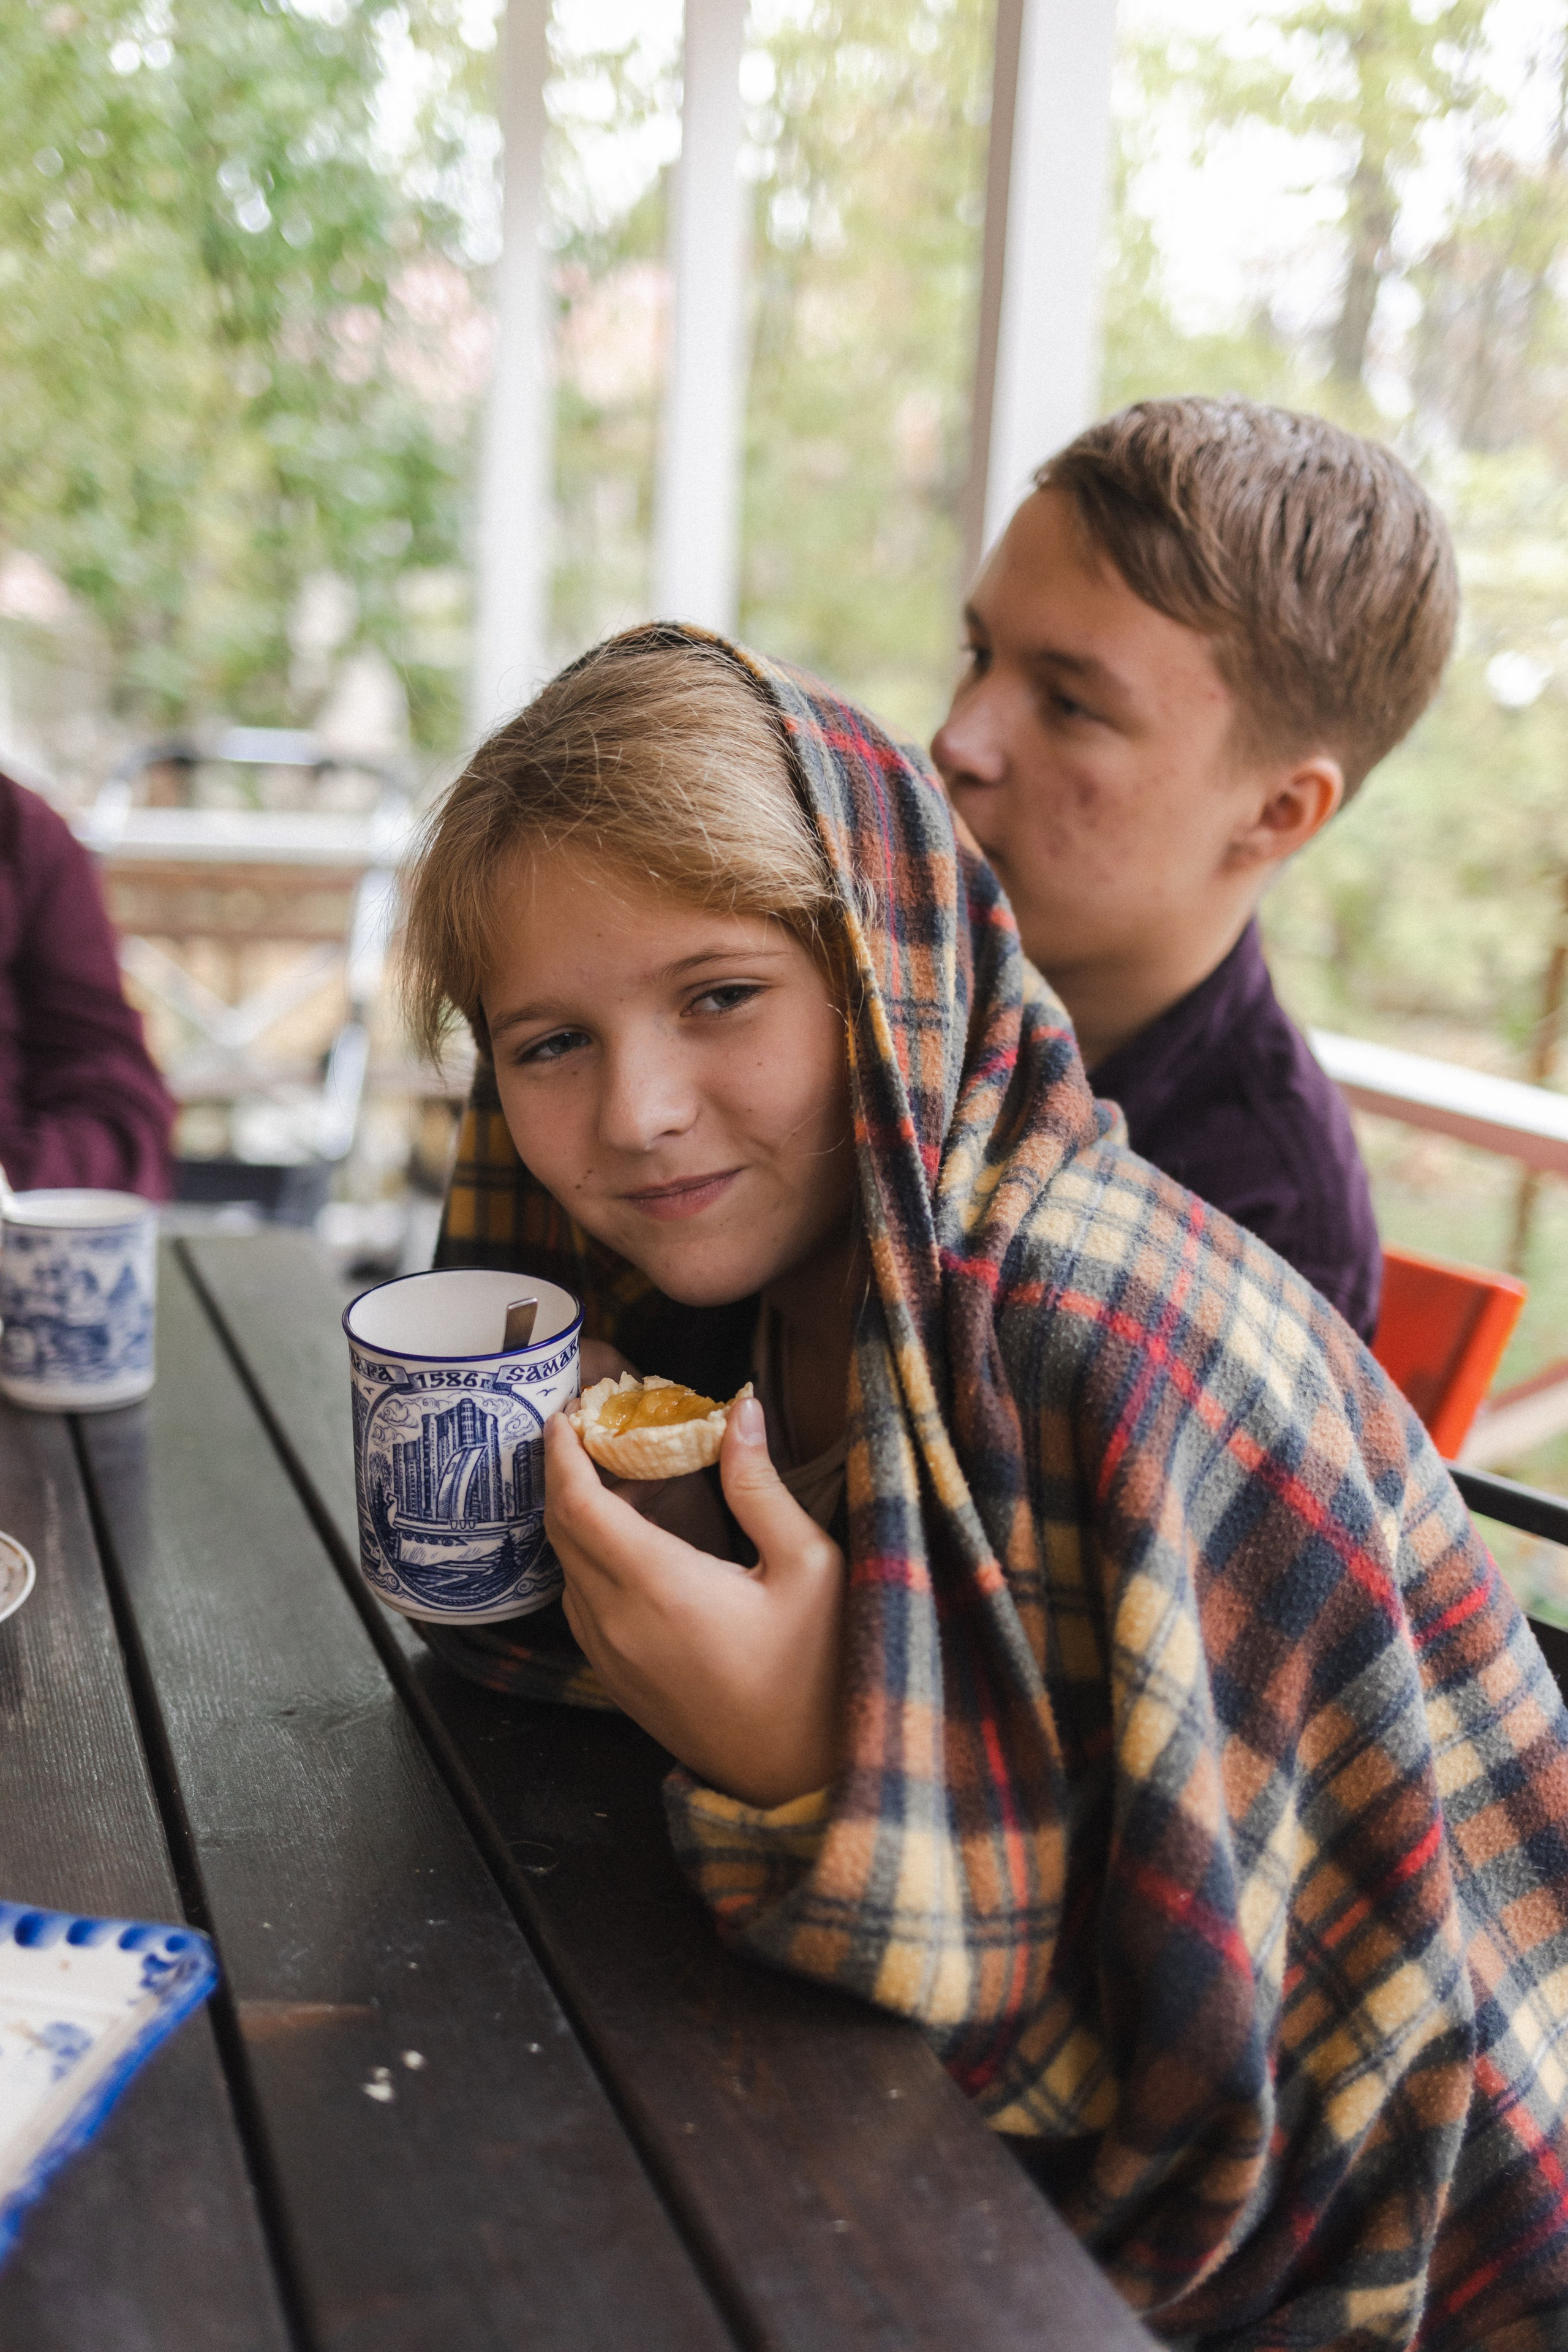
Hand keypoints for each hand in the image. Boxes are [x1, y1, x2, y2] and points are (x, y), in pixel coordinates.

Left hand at [544, 1395, 844, 1806]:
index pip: (578, 1504)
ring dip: (576, 1522)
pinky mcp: (619, 1684)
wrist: (806, 1778)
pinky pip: (580, 1609)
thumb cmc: (820, 1674)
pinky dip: (588, 1565)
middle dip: (563, 1475)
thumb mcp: (808, 1566)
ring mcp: (612, 1659)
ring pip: (567, 1572)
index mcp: (658, 1586)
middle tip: (590, 1432)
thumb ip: (761, 1486)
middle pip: (561, 1533)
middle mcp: (618, 1624)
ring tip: (617, 1482)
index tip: (565, 1413)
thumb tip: (739, 1411)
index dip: (562, 1453)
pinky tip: (629, 1549)